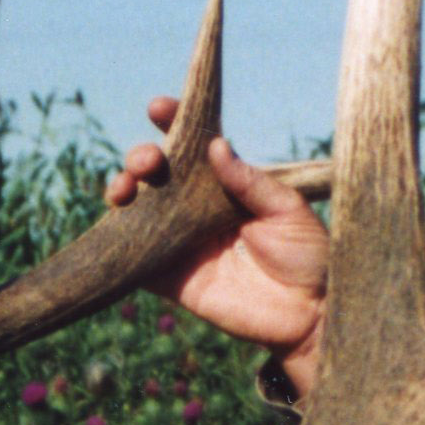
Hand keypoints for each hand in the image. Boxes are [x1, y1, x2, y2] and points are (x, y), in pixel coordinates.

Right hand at [105, 98, 330, 399]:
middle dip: (143, 158)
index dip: (174, 122)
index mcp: (227, 186)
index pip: (194, 147)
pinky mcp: (170, 277)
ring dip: (123, 189)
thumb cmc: (309, 258)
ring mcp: (181, 242)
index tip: (158, 108)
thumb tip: (215, 145)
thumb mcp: (287, 210)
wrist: (309, 316)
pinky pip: (134, 255)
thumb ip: (251, 181)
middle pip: (158, 174)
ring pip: (137, 209)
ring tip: (126, 187)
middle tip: (148, 161)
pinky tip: (114, 222)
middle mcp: (198, 210)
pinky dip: (116, 238)